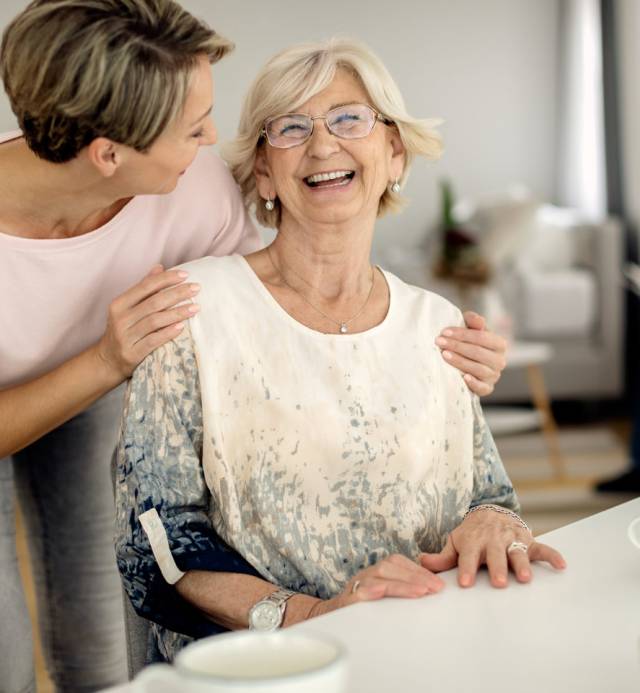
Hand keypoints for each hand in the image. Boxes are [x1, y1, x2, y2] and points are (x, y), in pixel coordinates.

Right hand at [95, 264, 199, 379]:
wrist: (107, 361)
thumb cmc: (123, 330)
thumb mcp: (128, 308)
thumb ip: (143, 288)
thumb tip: (160, 267)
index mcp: (119, 304)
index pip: (145, 286)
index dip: (166, 279)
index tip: (186, 274)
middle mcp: (120, 319)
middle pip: (153, 302)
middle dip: (177, 293)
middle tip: (196, 288)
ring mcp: (125, 337)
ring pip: (155, 321)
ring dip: (178, 313)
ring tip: (195, 307)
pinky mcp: (131, 353)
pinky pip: (153, 341)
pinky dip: (168, 333)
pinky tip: (182, 327)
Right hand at [308, 554, 444, 619]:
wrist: (331, 618)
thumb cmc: (363, 607)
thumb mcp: (383, 594)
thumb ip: (401, 589)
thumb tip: (431, 590)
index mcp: (377, 571)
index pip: (399, 562)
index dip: (419, 570)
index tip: (438, 583)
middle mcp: (367, 574)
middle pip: (391, 567)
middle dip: (415, 576)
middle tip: (435, 588)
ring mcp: (356, 584)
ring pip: (379, 576)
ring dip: (401, 583)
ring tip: (421, 591)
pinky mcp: (347, 599)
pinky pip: (359, 591)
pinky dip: (371, 590)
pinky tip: (384, 592)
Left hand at [420, 508, 565, 587]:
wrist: (490, 512)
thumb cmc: (471, 535)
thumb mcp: (455, 542)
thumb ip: (442, 557)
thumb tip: (421, 562)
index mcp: (473, 541)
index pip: (468, 556)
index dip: (467, 569)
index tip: (466, 583)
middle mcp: (493, 539)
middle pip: (495, 554)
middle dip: (497, 567)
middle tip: (498, 583)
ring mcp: (512, 539)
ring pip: (517, 551)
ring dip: (521, 563)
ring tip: (524, 578)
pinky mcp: (528, 540)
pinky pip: (542, 548)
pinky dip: (552, 555)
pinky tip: (561, 565)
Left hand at [436, 311, 507, 395]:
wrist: (468, 364)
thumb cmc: (469, 343)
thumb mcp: (471, 330)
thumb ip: (473, 322)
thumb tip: (476, 319)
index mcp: (499, 344)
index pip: (481, 337)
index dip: (462, 334)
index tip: (444, 332)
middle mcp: (500, 360)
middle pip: (478, 352)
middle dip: (457, 346)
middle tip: (439, 342)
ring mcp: (494, 376)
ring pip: (478, 369)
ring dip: (459, 361)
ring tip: (444, 355)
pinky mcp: (487, 388)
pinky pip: (482, 387)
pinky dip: (473, 383)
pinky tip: (463, 377)